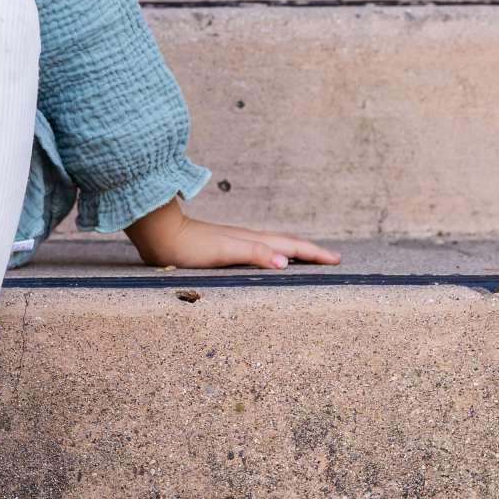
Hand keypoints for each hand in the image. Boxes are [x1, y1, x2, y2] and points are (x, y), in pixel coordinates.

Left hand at [121, 197, 339, 269]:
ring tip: (307, 258)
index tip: (336, 260)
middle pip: (286, 243)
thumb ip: (253, 253)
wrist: (162, 237)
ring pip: (273, 246)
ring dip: (294, 251)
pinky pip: (259, 251)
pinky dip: (273, 255)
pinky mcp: (224, 249)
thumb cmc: (190, 246)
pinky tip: (267, 261)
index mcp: (252, 240)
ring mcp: (236, 242)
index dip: (314, 253)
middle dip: (310, 251)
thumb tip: (285, 261)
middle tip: (332, 258)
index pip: (291, 246)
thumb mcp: (224, 252)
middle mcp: (247, 238)